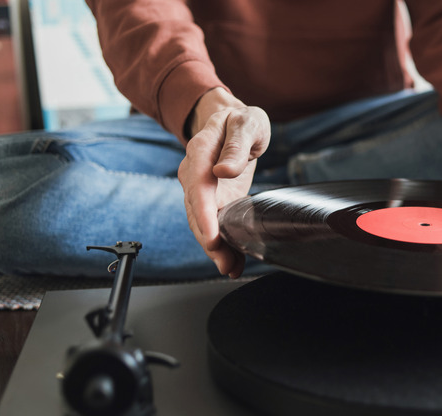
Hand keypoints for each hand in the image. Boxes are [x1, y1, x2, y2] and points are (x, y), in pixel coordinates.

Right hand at [177, 88, 270, 277]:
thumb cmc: (241, 121)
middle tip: (225, 262)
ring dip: (214, 248)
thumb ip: (236, 145)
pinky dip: (221, 244)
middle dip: (209, 240)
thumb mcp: (247, 123)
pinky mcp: (211, 200)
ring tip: (230, 268)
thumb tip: (224, 170)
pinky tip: (233, 261)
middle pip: (195, 211)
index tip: (213, 235)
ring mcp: (200, 189)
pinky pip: (212, 224)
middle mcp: (194, 173)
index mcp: (201, 151)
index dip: (203, 213)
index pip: (197, 186)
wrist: (234, 121)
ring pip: (201, 223)